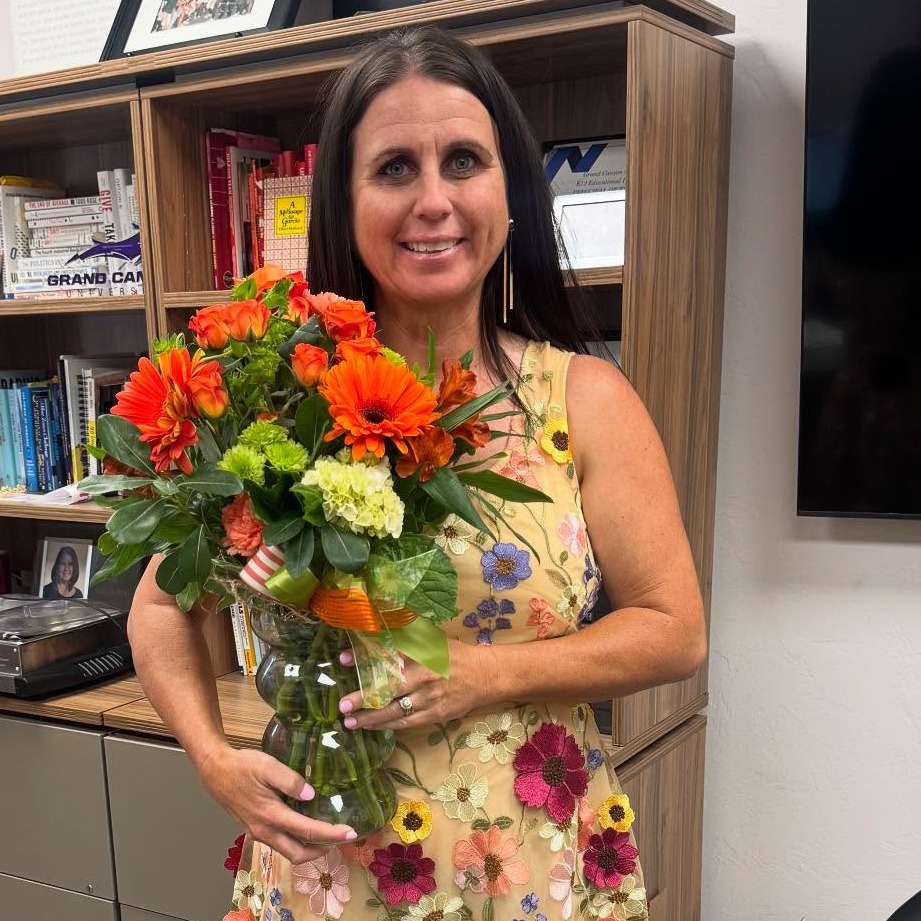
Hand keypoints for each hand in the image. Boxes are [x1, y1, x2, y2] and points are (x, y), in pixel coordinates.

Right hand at [197, 744, 356, 862]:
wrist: (214, 770)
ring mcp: (258, 831)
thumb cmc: (241, 766)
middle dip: (321, 851)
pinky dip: (295, 841)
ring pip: (287, 850)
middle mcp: (265, 830)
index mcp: (271, 816)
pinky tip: (302, 826)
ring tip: (325, 835)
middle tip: (339, 839)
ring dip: (307, 848)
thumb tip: (311, 796)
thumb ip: (291, 781)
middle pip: (297, 854)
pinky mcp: (253, 828)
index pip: (307, 831)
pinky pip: (278, 842)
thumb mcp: (268, 766)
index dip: (331, 834)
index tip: (350, 833)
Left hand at [336, 639, 498, 729]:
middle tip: (342, 705)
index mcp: (422, 654)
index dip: (364, 657)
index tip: (342, 659)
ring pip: (395, 711)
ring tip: (349, 722)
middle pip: (388, 688)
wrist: (485, 675)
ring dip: (371, 717)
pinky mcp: (434, 715)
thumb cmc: (456, 655)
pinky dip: (388, 725)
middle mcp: (424, 677)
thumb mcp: (433, 640)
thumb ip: (409, 637)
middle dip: (363, 698)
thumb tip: (379, 628)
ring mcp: (429, 698)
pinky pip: (407, 722)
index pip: (388, 654)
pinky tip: (372, 726)